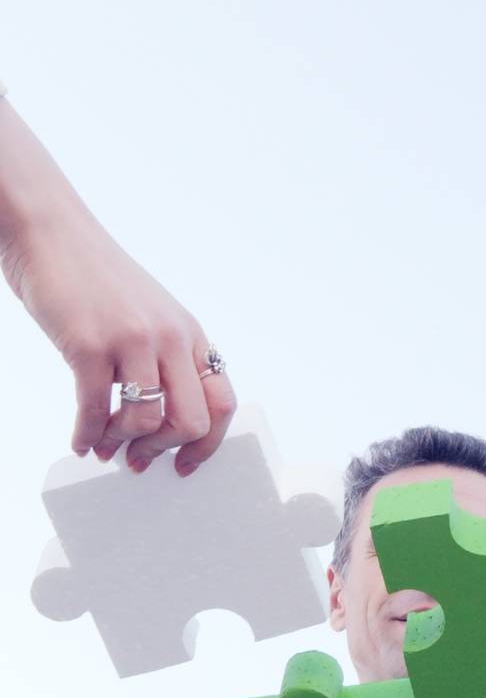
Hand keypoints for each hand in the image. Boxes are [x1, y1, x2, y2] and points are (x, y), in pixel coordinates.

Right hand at [0, 100, 235, 471]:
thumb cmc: (96, 279)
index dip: (209, 443)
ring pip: (148, 422)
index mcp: (191, 335)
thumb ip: (164, 358)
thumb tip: (161, 420)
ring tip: (107, 448)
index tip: (187, 465)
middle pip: (193, 421)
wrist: (50, 232)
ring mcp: (133, 341)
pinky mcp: (89, 344)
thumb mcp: (150, 315)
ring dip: (124, 445)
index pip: (224, 402)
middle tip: (140, 461)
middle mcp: (171, 338)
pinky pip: (96, 409)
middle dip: (166, 451)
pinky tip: (81, 442)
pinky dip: (88, 435)